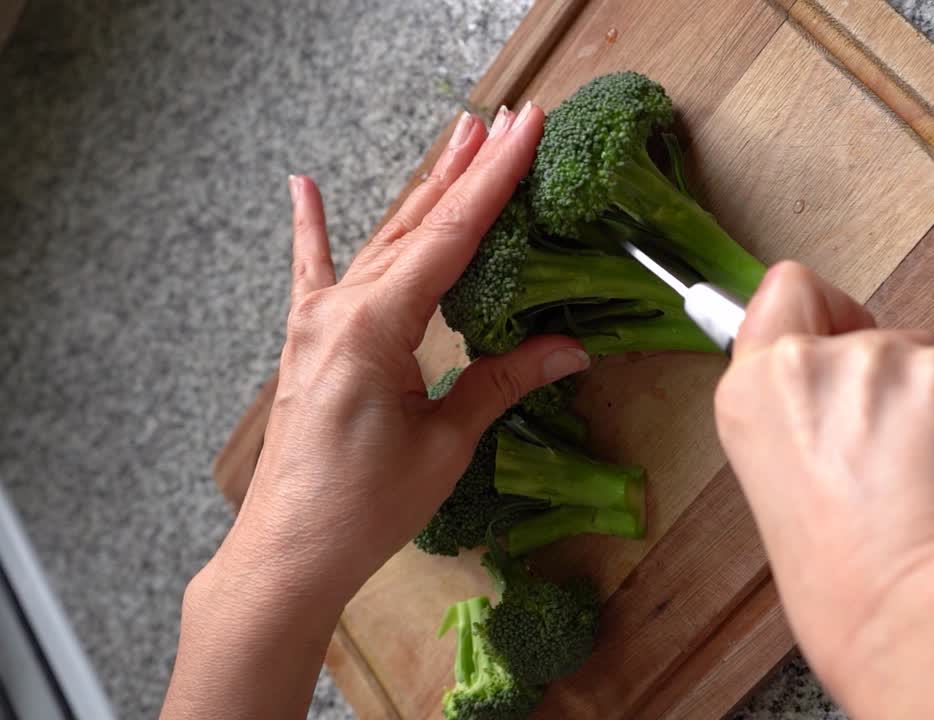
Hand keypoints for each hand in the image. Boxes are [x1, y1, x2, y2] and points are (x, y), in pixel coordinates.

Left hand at [214, 103, 588, 614]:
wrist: (289, 550)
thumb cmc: (364, 506)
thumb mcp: (444, 441)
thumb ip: (502, 381)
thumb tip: (571, 347)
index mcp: (375, 326)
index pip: (450, 237)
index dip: (494, 182)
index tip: (526, 131)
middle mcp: (341, 309)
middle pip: (417, 224)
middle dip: (467, 171)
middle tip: (508, 121)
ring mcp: (318, 321)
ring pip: (382, 240)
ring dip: (425, 191)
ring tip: (460, 142)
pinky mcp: (308, 342)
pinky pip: (315, 272)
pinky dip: (312, 228)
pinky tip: (302, 186)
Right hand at [714, 262, 933, 699]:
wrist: (918, 615)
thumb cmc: (844, 585)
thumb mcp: (773, 488)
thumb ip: (797, 420)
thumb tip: (831, 409)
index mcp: (760, 389)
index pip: (787, 289)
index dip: (816, 315)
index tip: (831, 340)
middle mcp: (827, 362)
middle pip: (869, 337)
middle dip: (884, 385)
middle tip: (882, 458)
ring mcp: (906, 367)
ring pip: (929, 367)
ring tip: (924, 485)